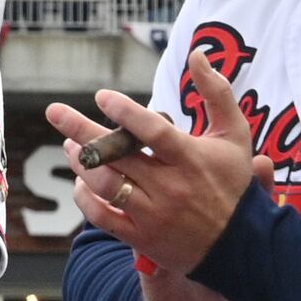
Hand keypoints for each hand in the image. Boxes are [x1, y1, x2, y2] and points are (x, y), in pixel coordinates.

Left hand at [48, 79, 256, 279]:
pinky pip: (101, 216)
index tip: (101, 96)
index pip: (152, 131)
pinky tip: (81, 180)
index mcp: (191, 159)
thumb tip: (197, 54)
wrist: (245, 246)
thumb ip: (216, 93)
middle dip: (79, 130)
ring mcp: (154, 214)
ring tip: (69, 144)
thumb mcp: (235, 136)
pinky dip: (84, 197)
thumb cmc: (234, 183)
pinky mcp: (142, 237)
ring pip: (104, 184)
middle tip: (55, 111)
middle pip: (117, 156)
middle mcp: (171, 187)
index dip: (124, 111)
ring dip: (80, 160)